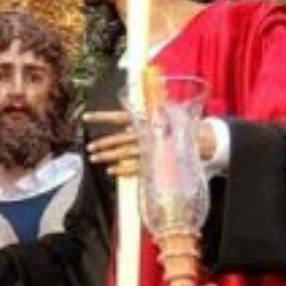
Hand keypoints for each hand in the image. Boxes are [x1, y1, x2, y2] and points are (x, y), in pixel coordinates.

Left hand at [83, 109, 220, 180]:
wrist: (200, 138)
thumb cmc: (177, 124)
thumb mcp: (162, 114)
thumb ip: (144, 119)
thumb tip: (125, 127)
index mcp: (147, 118)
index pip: (120, 116)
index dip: (102, 117)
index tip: (85, 117)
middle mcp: (147, 132)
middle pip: (120, 139)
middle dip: (103, 143)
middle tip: (90, 148)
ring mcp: (151, 147)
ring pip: (125, 153)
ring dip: (108, 156)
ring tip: (94, 159)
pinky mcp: (156, 161)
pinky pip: (136, 167)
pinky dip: (123, 169)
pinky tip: (111, 171)